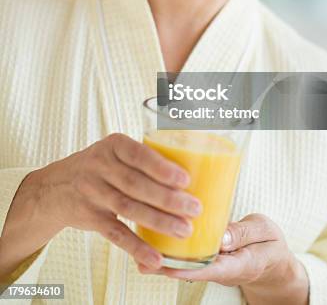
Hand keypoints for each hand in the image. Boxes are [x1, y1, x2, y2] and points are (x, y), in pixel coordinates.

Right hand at [17, 133, 201, 268]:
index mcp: (113, 144)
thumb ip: (144, 157)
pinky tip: (155, 256)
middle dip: (168, 199)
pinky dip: (136, 246)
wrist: (56, 187)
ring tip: (184, 230)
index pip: (139, 155)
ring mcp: (92, 191)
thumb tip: (194, 167)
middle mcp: (99, 166)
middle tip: (194, 209)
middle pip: (136, 184)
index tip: (185, 180)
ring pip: (128, 208)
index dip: (162, 168)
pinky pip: (115, 233)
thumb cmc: (101, 166)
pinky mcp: (89, 217)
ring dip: (159, 221)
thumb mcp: (116, 151)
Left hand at [138, 213, 308, 304]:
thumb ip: (244, 233)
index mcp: (237, 265)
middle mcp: (220, 269)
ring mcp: (213, 266)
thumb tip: (220, 236)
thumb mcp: (266, 233)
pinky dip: (172, 249)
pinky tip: (154, 238)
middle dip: (164, 266)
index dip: (184, 268)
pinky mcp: (208, 259)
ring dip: (163, 258)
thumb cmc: (270, 244)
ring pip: (185, 265)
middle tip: (139, 258)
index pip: (208, 269)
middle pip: (188, 271)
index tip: (163, 263)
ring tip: (137, 251)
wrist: (273, 261)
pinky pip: (188, 256)